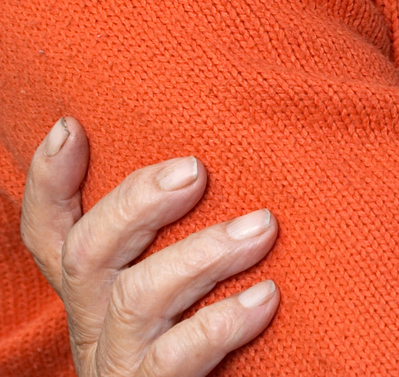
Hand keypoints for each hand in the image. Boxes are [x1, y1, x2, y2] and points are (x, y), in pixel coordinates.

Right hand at [19, 117, 279, 376]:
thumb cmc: (197, 339)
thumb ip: (180, 230)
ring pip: (136, 297)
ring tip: (262, 227)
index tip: (71, 127)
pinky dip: (220, 323)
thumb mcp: (173, 285)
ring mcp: (121, 361)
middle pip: (87, 254)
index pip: (53, 232)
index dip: (49, 183)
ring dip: (201, 255)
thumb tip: (217, 155)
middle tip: (195, 170)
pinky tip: (265, 295)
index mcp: (95, 290)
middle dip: (137, 203)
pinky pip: (175, 358)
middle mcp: (96, 323)